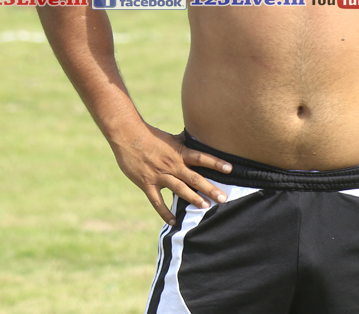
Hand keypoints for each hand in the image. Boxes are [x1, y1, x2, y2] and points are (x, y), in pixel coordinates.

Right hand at [111, 125, 231, 223]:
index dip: (216, 163)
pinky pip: (157, 201)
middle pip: (194, 178)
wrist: (128, 136)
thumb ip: (184, 141)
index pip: (201, 158)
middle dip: (209, 188)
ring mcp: (159, 175)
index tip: (230, 169)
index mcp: (179, 152)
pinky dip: (165, 212)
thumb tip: (196, 137)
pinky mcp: (147, 184)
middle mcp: (172, 165)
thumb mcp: (170, 138)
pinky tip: (173, 222)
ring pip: (179, 189)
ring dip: (193, 199)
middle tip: (223, 198)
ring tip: (205, 207)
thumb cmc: (150, 135)